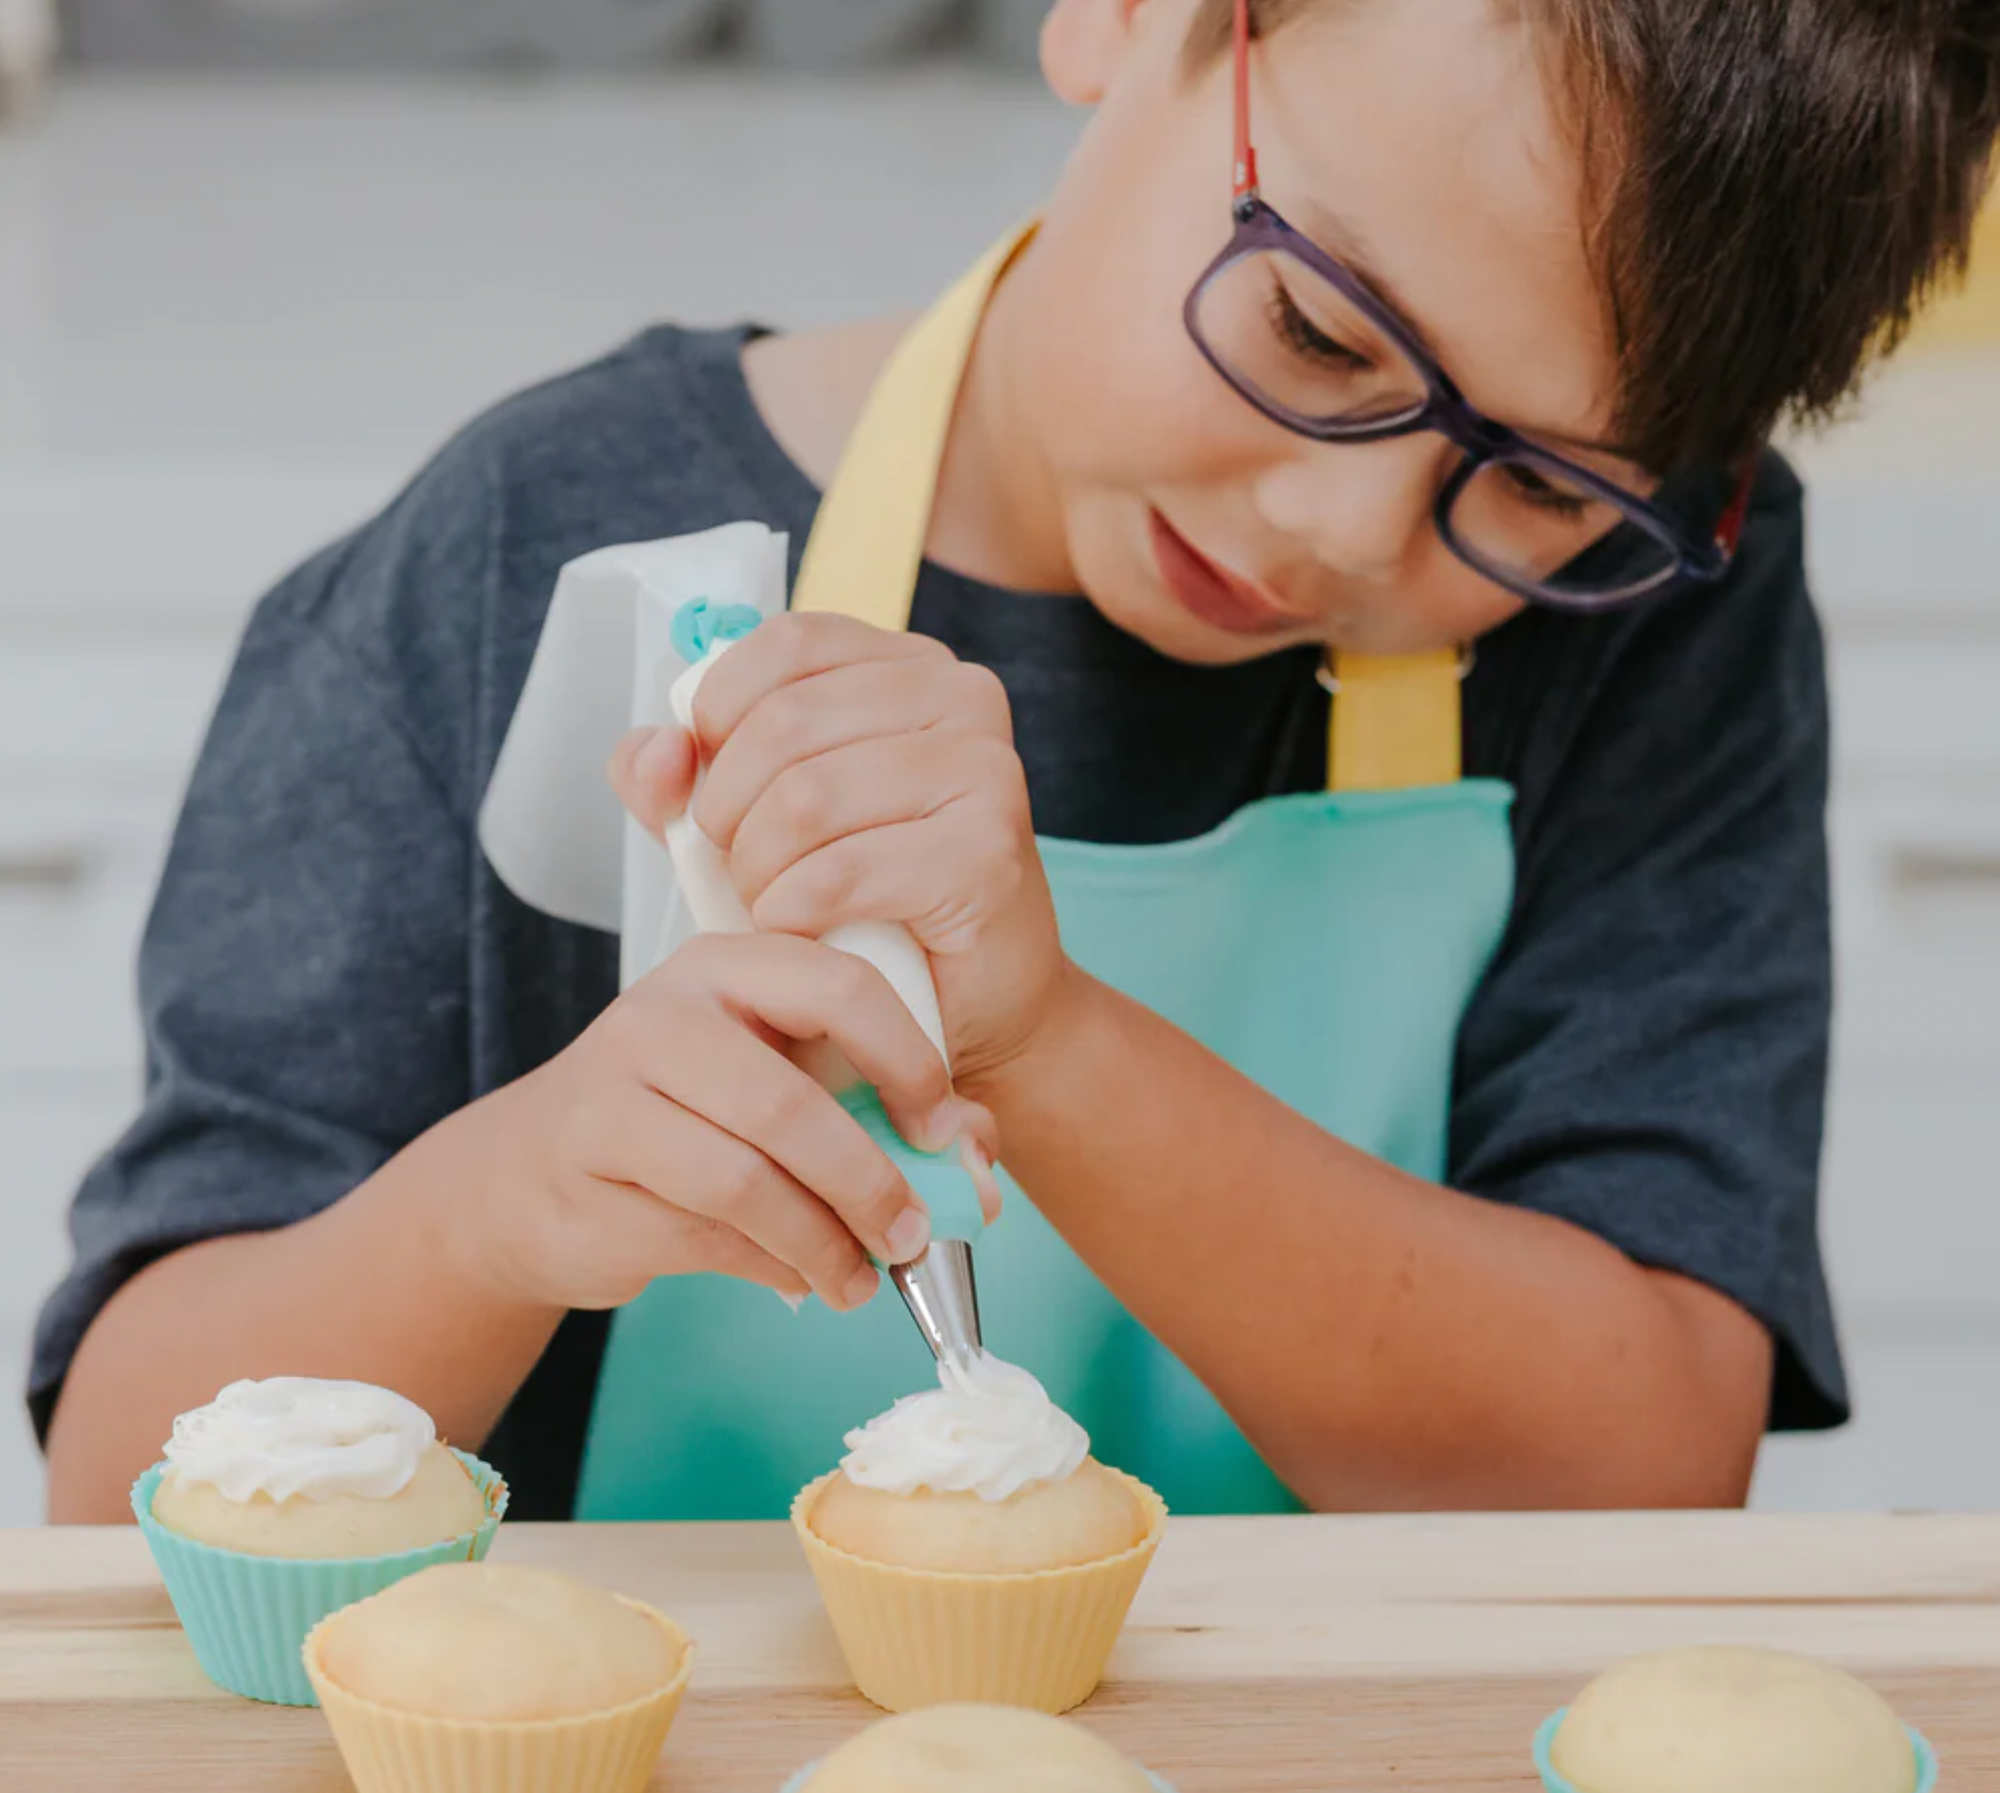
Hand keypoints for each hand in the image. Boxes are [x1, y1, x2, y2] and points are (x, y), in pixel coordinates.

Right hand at [469, 930, 996, 1314]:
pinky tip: (802, 1277)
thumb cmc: (687, 1118)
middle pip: (788, 1104)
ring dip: (822, 1245)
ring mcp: (611, 1091)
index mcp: (730, 964)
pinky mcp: (586, 1171)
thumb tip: (976, 1163)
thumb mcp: (782, 1080)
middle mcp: (663, 1013)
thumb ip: (884, 1106)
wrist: (532, 1175)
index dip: (908, 1061)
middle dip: (868, 1182)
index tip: (944, 1132)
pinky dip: (771, 1266)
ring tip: (860, 1281)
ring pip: (744, 1182)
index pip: (839, 985)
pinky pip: (702, 1231)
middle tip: (911, 1235)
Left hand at [611, 613, 1068, 1085]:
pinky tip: (802, 930)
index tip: (713, 783)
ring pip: (806, 799)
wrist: (961, 1003)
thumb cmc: (856, 902)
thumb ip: (675, 774)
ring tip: (768, 904)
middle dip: (728, 811)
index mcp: (908, 665)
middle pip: (784, 723)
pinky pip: (842, 872)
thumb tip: (659, 748)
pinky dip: (794, 912)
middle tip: (737, 869)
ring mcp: (985, 771)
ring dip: (757, 870)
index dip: (720, 712)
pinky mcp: (987, 854)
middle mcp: (961, 698)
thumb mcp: (744, 820)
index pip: (787, 644)